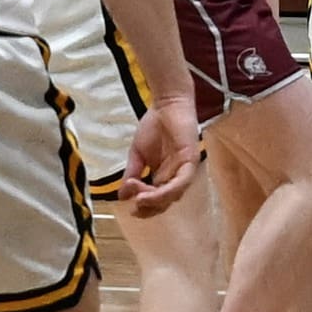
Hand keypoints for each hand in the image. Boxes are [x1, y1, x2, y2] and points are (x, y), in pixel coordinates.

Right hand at [117, 96, 201, 216]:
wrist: (166, 104)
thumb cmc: (154, 126)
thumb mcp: (137, 154)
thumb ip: (132, 174)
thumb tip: (121, 196)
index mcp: (163, 177)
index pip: (155, 201)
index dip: (143, 206)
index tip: (128, 203)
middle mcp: (175, 177)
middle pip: (164, 203)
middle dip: (148, 207)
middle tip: (134, 205)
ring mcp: (184, 170)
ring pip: (174, 195)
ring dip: (156, 201)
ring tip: (140, 200)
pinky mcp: (191, 161)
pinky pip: (182, 182)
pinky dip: (168, 190)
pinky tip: (153, 191)